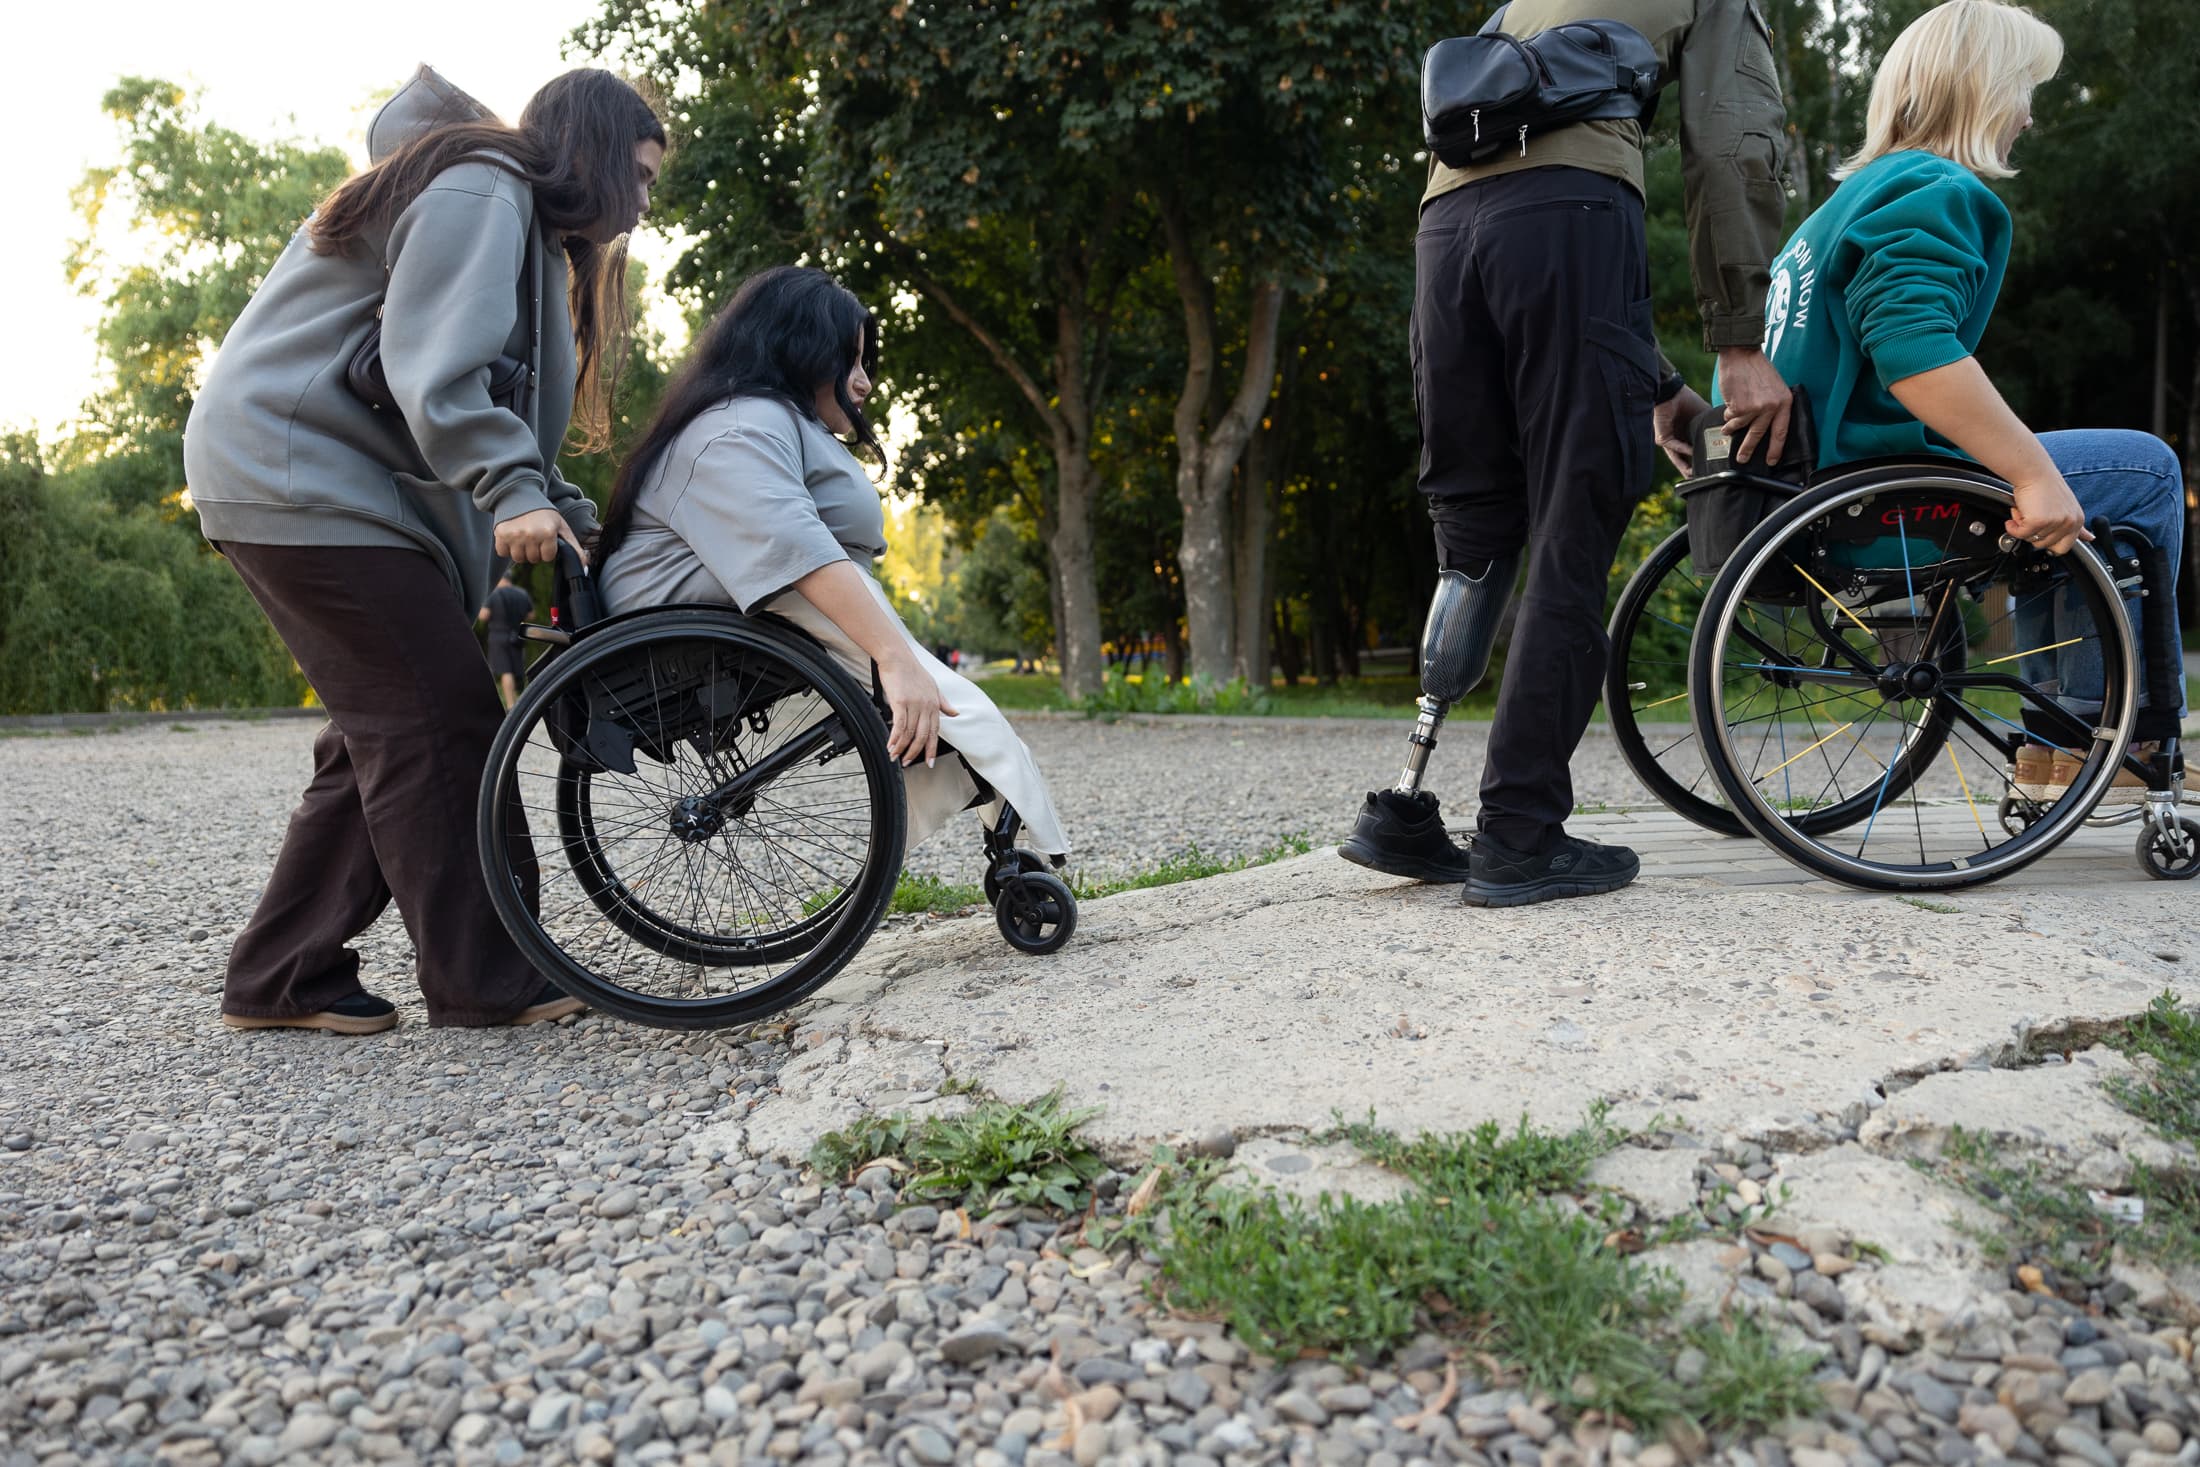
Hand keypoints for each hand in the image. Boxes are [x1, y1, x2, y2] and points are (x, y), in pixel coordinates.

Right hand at [495, 507, 585, 566]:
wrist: (521, 496)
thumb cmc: (544, 514)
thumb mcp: (562, 527)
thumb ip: (574, 548)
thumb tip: (585, 567)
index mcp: (548, 532)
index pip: (547, 557)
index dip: (547, 550)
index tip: (546, 539)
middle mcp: (531, 534)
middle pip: (533, 559)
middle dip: (535, 551)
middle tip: (534, 536)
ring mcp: (514, 534)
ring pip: (518, 558)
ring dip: (521, 551)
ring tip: (524, 537)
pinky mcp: (500, 533)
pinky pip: (502, 552)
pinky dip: (506, 547)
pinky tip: (512, 536)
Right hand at [879, 655, 957, 766]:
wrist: (897, 657)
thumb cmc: (912, 670)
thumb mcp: (933, 686)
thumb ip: (943, 702)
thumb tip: (955, 713)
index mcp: (934, 704)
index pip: (935, 732)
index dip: (931, 749)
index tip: (929, 762)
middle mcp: (926, 706)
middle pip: (922, 736)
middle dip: (915, 753)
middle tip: (907, 763)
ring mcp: (914, 704)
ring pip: (909, 733)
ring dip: (902, 748)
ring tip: (894, 757)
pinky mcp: (900, 702)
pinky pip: (898, 725)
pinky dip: (894, 738)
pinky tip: (890, 746)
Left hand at [1653, 385, 1709, 473]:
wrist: (1673, 393)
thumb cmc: (1688, 402)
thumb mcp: (1704, 418)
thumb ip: (1712, 427)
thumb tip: (1729, 434)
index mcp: (1687, 438)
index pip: (1694, 454)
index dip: (1700, 462)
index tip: (1710, 470)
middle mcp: (1678, 441)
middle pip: (1684, 460)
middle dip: (1691, 470)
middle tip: (1700, 479)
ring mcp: (1669, 441)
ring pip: (1676, 458)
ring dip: (1684, 466)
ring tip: (1692, 475)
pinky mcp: (1662, 438)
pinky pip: (1674, 445)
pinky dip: (1683, 449)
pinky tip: (1692, 452)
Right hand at [1717, 347, 1792, 466]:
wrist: (1741, 353)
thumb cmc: (1756, 368)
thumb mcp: (1774, 387)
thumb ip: (1772, 405)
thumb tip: (1763, 425)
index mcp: (1784, 402)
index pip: (1782, 431)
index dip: (1776, 448)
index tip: (1772, 460)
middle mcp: (1772, 407)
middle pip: (1759, 434)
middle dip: (1748, 449)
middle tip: (1742, 459)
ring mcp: (1755, 408)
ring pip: (1741, 426)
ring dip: (1732, 428)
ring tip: (1728, 428)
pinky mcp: (1739, 407)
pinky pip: (1731, 418)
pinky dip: (1728, 415)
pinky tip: (1729, 406)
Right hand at [2006, 472, 2091, 555]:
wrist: (2033, 471)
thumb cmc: (2045, 486)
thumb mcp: (2068, 508)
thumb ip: (2078, 527)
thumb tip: (2090, 538)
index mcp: (2077, 520)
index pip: (2064, 547)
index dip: (2048, 541)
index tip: (2041, 531)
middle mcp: (2069, 522)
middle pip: (2044, 545)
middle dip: (2033, 533)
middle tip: (2032, 516)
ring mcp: (2055, 522)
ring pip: (2031, 539)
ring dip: (2022, 526)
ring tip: (2026, 509)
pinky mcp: (2039, 521)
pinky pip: (2020, 534)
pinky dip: (2013, 526)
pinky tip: (2017, 512)